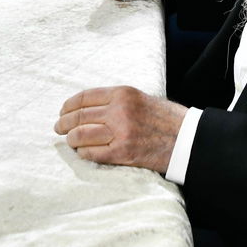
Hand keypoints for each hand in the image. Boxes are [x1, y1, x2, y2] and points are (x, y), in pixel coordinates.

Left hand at [55, 86, 184, 172]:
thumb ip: (115, 101)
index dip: (68, 106)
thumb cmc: (164, 118)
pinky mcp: (122, 152)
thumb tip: (86, 109)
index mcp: (122, 93)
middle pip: (79, 116)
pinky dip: (83, 153)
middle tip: (59, 128)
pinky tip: (84, 152)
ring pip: (81, 135)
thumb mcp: (140, 98)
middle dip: (64, 124)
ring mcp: (120, 132)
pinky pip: (92, 153)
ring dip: (71, 140)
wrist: (186, 139)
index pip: (84, 97)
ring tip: (71, 142)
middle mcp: (119, 110)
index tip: (63, 112)